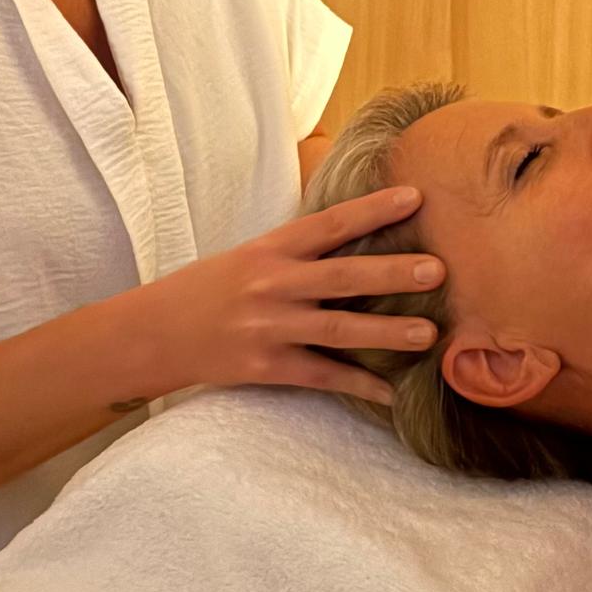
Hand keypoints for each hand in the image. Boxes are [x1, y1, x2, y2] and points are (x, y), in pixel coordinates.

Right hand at [138, 187, 443, 404]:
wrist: (154, 333)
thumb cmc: (211, 288)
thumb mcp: (253, 255)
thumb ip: (301, 249)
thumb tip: (361, 231)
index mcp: (273, 249)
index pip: (331, 223)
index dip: (373, 209)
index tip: (416, 197)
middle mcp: (273, 284)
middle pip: (342, 277)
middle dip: (392, 273)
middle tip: (438, 270)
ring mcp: (270, 327)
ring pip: (338, 330)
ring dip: (387, 334)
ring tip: (428, 335)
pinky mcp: (265, 366)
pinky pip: (320, 376)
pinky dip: (357, 385)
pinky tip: (391, 393)